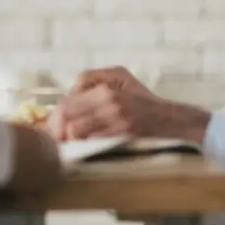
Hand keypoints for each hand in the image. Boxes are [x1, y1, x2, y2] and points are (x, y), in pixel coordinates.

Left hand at [56, 66, 211, 144]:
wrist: (171, 119)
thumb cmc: (143, 99)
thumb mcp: (120, 77)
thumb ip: (92, 78)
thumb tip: (69, 93)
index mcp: (105, 85)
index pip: (67, 99)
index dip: (55, 115)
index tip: (53, 126)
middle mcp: (109, 98)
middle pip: (66, 112)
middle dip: (55, 128)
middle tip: (56, 138)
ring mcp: (116, 116)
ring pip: (75, 129)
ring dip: (68, 138)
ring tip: (69, 143)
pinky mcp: (123, 132)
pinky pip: (92, 140)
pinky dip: (84, 144)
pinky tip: (85, 147)